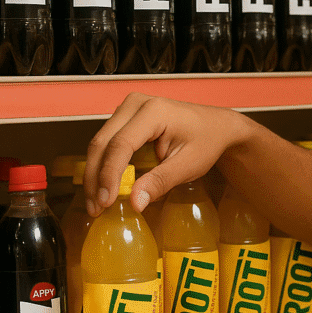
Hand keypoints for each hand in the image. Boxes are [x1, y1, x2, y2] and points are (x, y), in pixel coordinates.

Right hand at [84, 93, 245, 215]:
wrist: (216, 126)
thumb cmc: (206, 142)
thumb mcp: (188, 165)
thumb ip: (161, 182)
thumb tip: (135, 203)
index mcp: (154, 111)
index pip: (121, 145)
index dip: (109, 175)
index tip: (106, 202)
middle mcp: (136, 104)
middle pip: (103, 143)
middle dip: (95, 178)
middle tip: (96, 208)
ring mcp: (128, 108)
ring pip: (100, 143)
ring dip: (94, 174)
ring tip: (97, 204)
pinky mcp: (125, 117)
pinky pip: (107, 143)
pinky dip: (103, 166)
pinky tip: (103, 188)